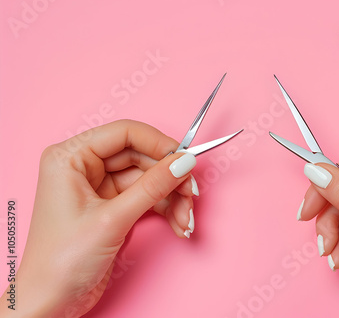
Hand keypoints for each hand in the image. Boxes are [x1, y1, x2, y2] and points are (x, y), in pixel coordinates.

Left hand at [0, 120, 198, 316]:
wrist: (52, 303)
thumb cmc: (62, 261)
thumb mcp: (113, 219)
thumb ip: (152, 187)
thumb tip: (183, 163)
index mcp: (71, 158)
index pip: (124, 133)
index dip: (158, 144)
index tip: (184, 160)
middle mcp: (85, 167)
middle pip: (142, 157)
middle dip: (170, 179)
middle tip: (191, 196)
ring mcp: (101, 188)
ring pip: (149, 179)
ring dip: (172, 198)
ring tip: (185, 220)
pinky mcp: (114, 206)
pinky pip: (148, 197)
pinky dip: (166, 209)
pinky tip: (178, 225)